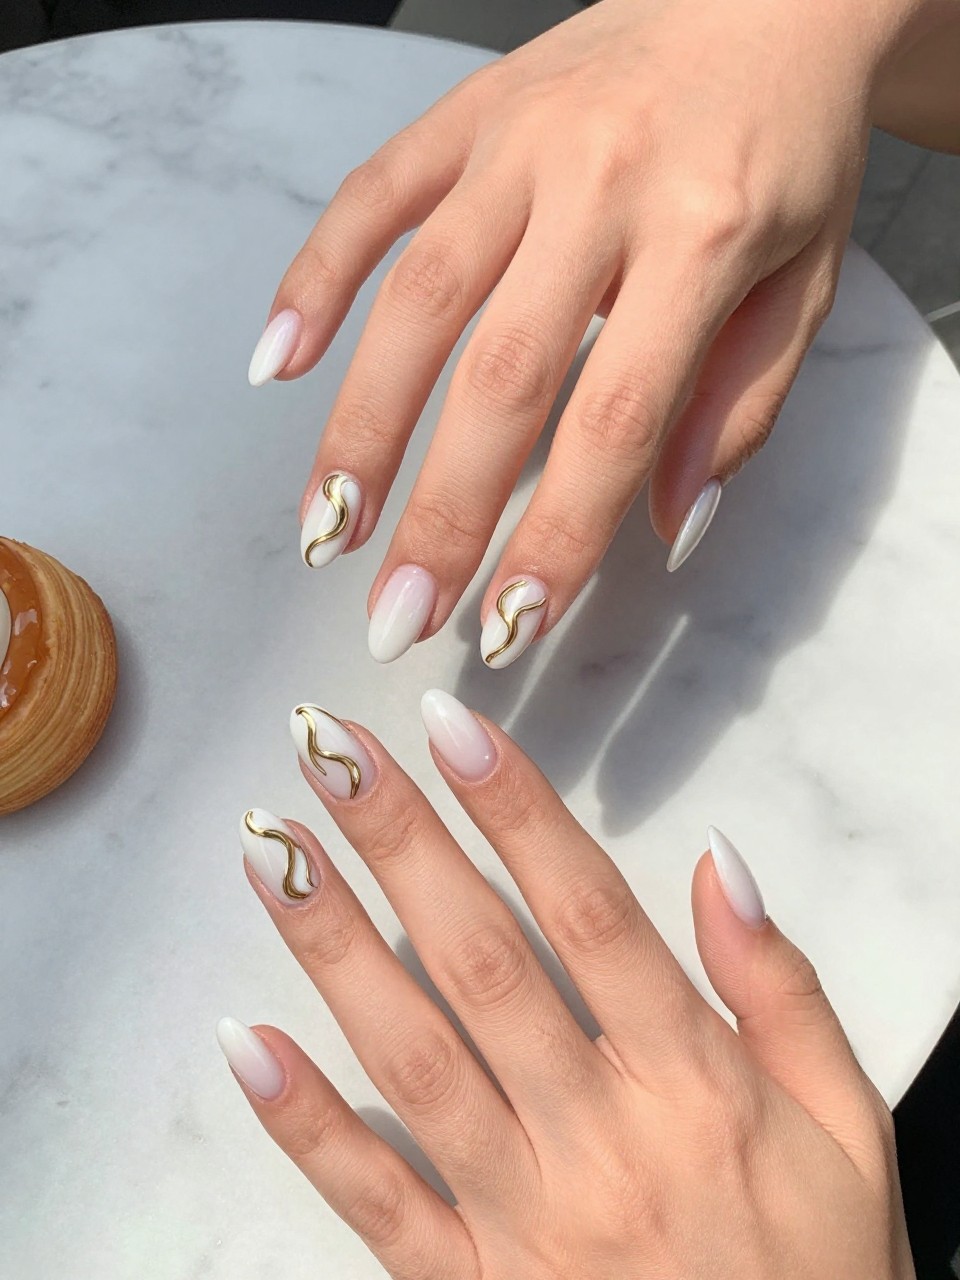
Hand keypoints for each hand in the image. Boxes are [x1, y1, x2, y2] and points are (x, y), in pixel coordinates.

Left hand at [219, 691, 912, 1278]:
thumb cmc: (813, 1273)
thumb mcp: (849, 1127)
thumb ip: (784, 991)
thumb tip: (719, 864)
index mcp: (694, 1085)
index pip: (589, 912)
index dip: (515, 811)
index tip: (448, 728)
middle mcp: (598, 1139)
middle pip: (482, 961)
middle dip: (399, 842)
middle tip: (326, 749)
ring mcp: (522, 1219)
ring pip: (413, 1059)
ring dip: (333, 946)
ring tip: (271, 851)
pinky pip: (373, 1202)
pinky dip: (304, 1123)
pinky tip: (243, 1040)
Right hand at [247, 0, 940, 668]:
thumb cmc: (791, 150)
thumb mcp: (806, 282)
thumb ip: (739, 407)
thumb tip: (665, 530)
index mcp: (703, 234)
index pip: (614, 420)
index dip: (555, 535)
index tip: (510, 624)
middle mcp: (600, 182)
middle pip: (500, 374)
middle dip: (440, 510)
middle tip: (395, 613)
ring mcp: (519, 140)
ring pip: (416, 296)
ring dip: (361, 423)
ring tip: (325, 526)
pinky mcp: (466, 112)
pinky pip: (371, 195)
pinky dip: (313, 278)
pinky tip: (274, 365)